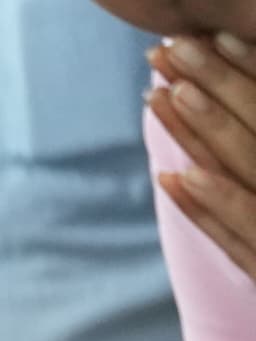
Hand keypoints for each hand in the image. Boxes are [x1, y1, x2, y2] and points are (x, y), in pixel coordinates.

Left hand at [157, 37, 255, 287]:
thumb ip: (251, 147)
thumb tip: (216, 105)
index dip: (244, 70)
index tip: (207, 38)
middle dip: (215, 85)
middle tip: (171, 51)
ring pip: (247, 170)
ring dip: (203, 133)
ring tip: (162, 96)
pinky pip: (241, 236)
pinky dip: (208, 205)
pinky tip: (173, 177)